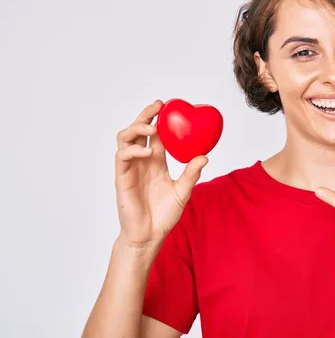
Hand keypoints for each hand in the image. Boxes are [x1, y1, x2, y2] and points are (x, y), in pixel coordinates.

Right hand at [114, 100, 208, 246]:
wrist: (149, 235)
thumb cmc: (164, 215)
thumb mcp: (183, 192)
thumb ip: (191, 174)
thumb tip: (205, 156)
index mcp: (156, 161)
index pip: (156, 134)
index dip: (160, 118)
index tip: (170, 106)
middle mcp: (142, 161)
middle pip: (138, 130)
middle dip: (146, 115)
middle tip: (158, 105)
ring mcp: (130, 168)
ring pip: (125, 138)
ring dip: (137, 127)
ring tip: (152, 127)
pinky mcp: (122, 178)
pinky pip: (122, 157)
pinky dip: (134, 150)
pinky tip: (147, 151)